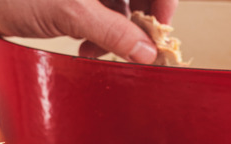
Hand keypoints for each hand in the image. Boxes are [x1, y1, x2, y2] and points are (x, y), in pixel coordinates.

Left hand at [0, 0, 177, 63]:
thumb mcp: (71, 12)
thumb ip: (114, 31)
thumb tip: (147, 51)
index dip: (163, 4)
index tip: (160, 32)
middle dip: (138, 22)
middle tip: (134, 50)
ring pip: (117, 8)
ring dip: (118, 33)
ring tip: (103, 52)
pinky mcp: (66, 2)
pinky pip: (97, 17)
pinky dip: (99, 34)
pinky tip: (89, 49)